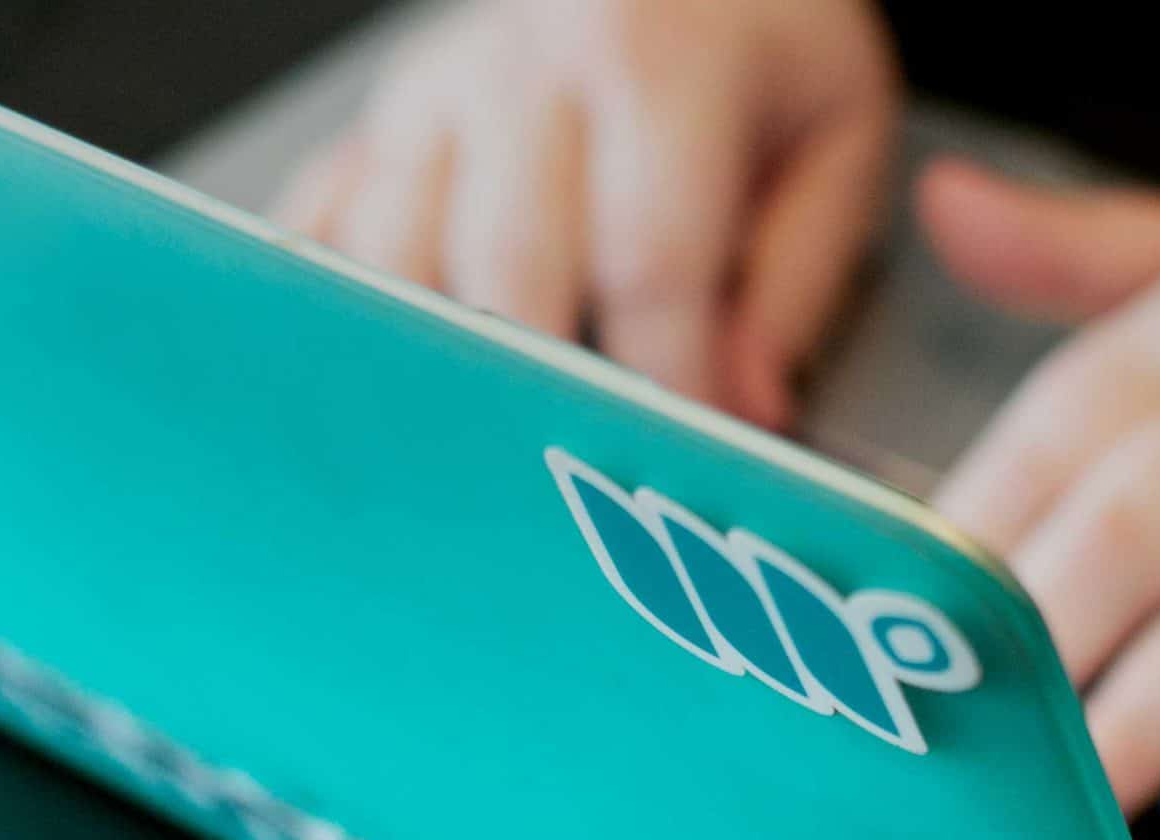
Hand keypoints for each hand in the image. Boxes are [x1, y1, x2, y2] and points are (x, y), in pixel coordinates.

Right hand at [271, 0, 898, 427]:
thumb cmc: (758, 32)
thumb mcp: (835, 132)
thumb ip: (797, 274)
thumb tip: (749, 403)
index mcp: (656, 61)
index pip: (650, 264)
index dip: (667, 384)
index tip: (687, 460)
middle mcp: (527, 67)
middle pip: (506, 269)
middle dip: (547, 394)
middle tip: (580, 475)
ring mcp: (437, 93)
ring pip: (394, 259)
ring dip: (439, 367)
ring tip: (484, 449)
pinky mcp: (384, 121)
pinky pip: (324, 224)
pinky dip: (342, 311)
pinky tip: (371, 376)